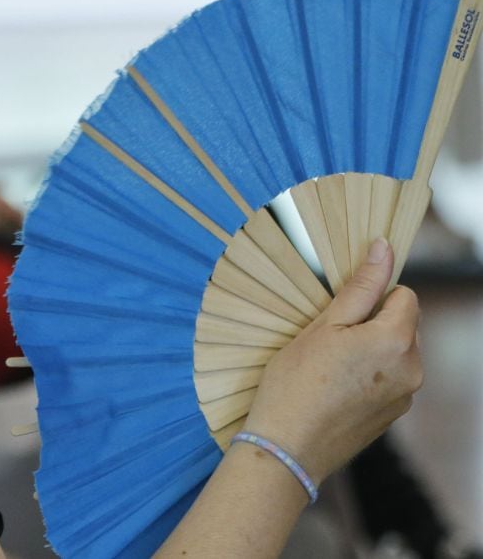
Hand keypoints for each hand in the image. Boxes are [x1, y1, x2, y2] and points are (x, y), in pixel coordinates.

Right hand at [241, 238, 422, 483]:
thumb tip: (383, 249)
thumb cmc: (295, 384)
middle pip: (403, 324)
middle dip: (373, 323)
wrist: (286, 449)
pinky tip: (334, 387)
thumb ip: (360, 288)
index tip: (341, 310)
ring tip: (329, 366)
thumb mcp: (322, 327)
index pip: (404, 295)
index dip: (373, 295)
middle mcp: (413, 369)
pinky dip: (368, 376)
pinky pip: (388, 380)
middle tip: (329, 340)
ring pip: (395, 353)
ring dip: (371, 350)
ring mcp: (405, 396)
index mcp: (396, 340)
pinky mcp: (392, 416)